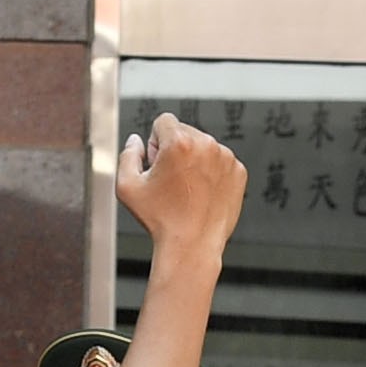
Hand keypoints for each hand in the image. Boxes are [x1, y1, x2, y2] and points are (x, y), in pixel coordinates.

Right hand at [117, 115, 246, 258]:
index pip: (164, 121)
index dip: (155, 141)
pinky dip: (211, 172)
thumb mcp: (127, 186)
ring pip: (204, 145)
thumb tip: (136, 141)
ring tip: (186, 189)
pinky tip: (202, 193)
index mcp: (180, 142)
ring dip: (194, 159)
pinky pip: (220, 161)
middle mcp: (206, 145)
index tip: (157, 162)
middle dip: (174, 149)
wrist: (192, 245)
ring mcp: (226, 158)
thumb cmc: (160, 220)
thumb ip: (127, 154)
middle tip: (170, 180)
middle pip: (184, 131)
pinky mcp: (238, 172)